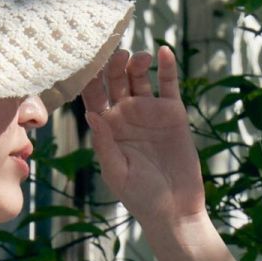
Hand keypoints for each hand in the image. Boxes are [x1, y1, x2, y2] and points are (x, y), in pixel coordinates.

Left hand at [80, 44, 207, 233]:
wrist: (174, 209)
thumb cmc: (140, 197)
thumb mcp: (117, 173)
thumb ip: (103, 144)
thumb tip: (90, 114)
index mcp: (106, 129)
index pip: (94, 96)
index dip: (90, 78)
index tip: (87, 62)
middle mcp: (125, 115)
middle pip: (116, 79)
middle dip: (114, 63)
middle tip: (116, 54)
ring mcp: (149, 111)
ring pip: (140, 76)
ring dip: (137, 62)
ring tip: (140, 59)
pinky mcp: (172, 111)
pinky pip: (169, 83)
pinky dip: (167, 66)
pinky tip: (164, 51)